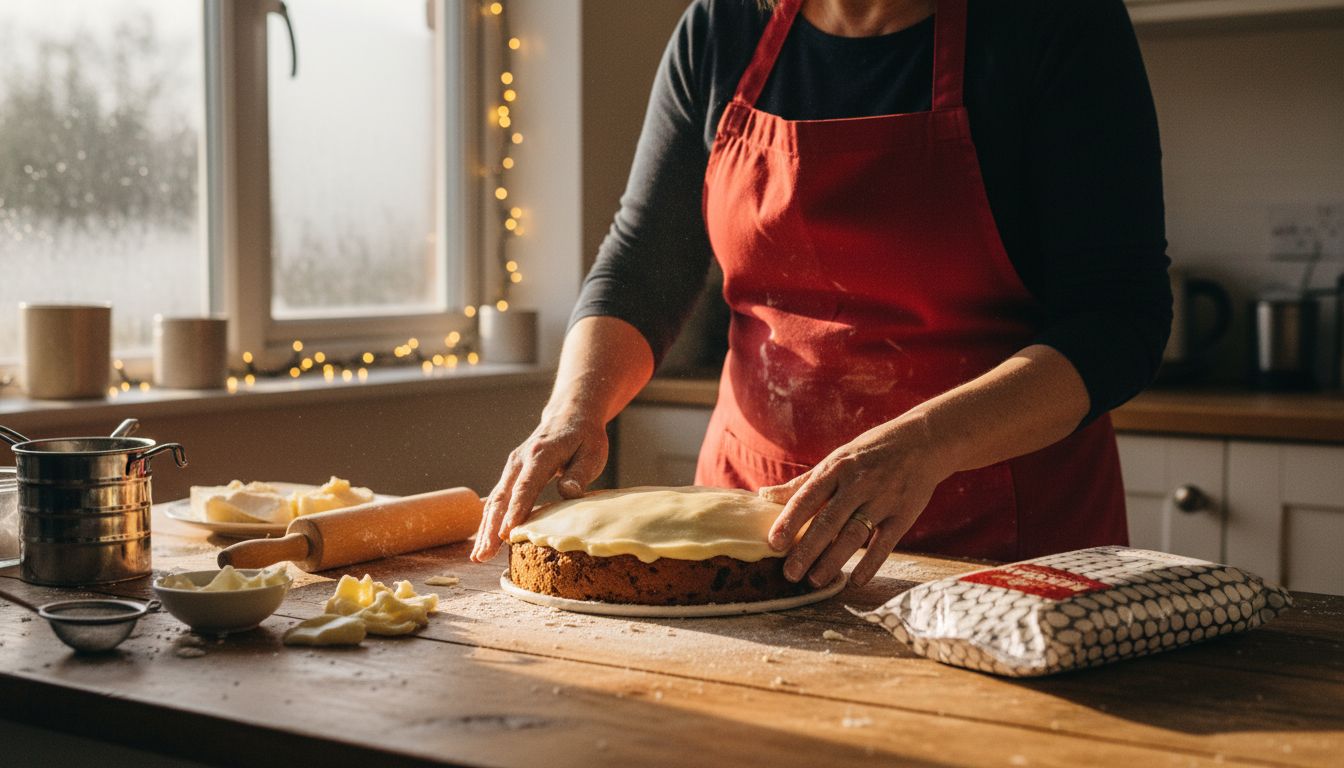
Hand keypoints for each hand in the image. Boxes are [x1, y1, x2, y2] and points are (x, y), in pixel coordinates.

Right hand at [470, 409, 608, 562]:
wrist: (569, 414)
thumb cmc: (585, 437)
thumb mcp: (592, 452)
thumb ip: (580, 473)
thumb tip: (568, 492)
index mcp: (541, 454)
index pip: (526, 486)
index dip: (516, 510)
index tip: (507, 533)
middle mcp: (520, 460)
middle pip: (502, 497)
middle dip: (491, 528)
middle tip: (483, 554)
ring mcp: (512, 467)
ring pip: (495, 500)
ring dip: (485, 528)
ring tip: (478, 556)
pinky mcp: (511, 474)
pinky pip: (497, 499)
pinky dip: (489, 520)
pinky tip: (484, 541)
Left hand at [760, 415, 950, 587]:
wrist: (922, 442)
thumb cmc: (870, 453)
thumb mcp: (837, 460)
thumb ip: (803, 483)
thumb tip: (764, 496)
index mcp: (837, 468)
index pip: (808, 496)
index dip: (790, 520)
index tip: (773, 543)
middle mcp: (858, 484)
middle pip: (828, 521)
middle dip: (807, 549)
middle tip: (790, 574)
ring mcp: (882, 499)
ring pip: (854, 535)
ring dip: (833, 560)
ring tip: (815, 581)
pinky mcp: (903, 514)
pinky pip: (885, 543)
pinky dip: (870, 564)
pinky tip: (855, 581)